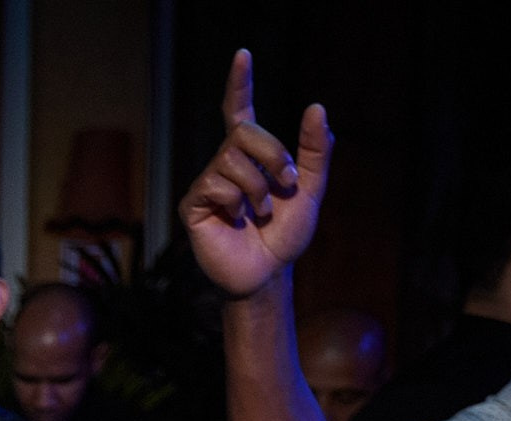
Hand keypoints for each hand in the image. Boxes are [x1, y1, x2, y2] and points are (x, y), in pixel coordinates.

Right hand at [178, 49, 331, 298]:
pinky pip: (216, 186)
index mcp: (251, 157)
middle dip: (273, 155)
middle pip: (244, 133)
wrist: (266, 274)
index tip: (242, 55)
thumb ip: (315, 152)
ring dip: (258, 188)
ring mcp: (207, 184)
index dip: (240, 84)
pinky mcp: (194, 205)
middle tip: (285, 184)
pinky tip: (238, 221)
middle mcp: (225, 164)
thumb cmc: (285, 236)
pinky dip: (237, 202)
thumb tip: (316, 107)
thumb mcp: (310, 190)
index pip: (239, 112)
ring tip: (261, 213)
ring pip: (232, 160)